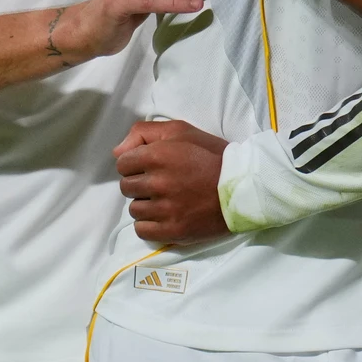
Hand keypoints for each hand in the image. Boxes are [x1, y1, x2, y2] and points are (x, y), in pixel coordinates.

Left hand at [115, 119, 230, 243]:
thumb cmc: (213, 156)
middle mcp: (158, 182)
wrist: (244, 186)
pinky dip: (150, 224)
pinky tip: (166, 215)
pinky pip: (141, 230)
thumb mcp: (182, 131)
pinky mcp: (172, 231)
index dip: (136, 163)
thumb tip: (117, 152)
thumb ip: (144, 133)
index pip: (122, 163)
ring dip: (146, 204)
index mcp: (158, 155)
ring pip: (134, 210)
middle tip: (162, 182)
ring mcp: (165, 210)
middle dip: (140, 183)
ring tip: (167, 199)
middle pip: (126, 187)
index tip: (153, 166)